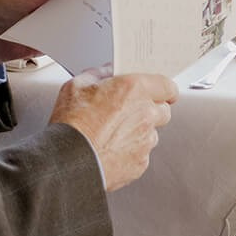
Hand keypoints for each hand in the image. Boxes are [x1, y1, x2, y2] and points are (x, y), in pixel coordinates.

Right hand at [50, 69, 177, 191]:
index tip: (161, 92)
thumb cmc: (71, 124)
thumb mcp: (77, 86)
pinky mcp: (140, 163)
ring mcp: (145, 141)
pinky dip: (130, 152)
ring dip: (139, 132)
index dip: (164, 89)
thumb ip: (99, 74)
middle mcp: (146, 115)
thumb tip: (107, 72)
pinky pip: (142, 154)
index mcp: (135, 90)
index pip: (168, 86)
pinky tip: (110, 149)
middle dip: (150, 110)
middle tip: (129, 112)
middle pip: (163, 111)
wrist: (67, 161)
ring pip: (151, 134)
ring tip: (112, 134)